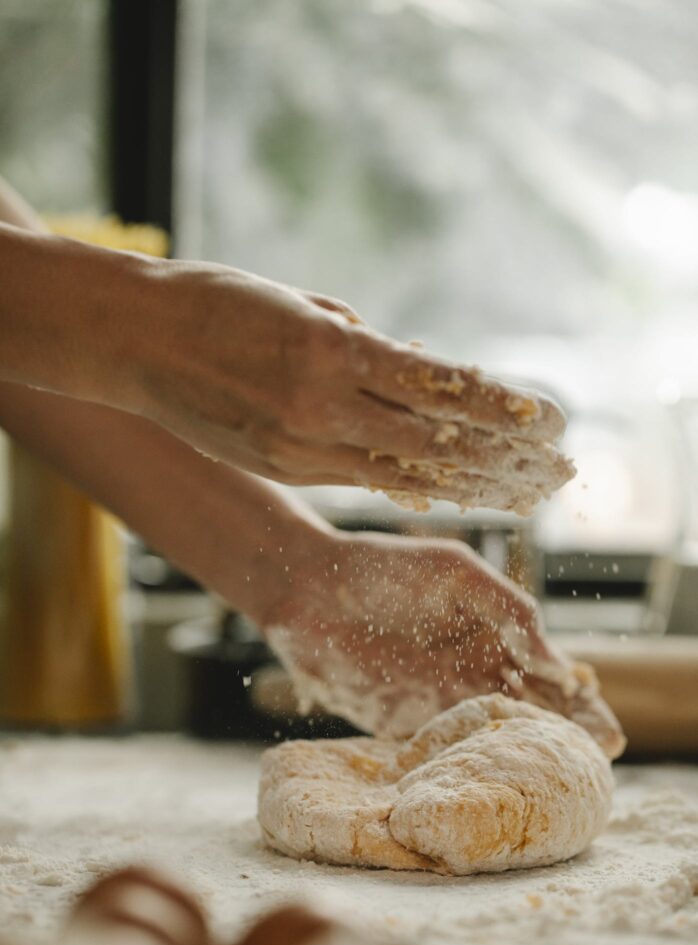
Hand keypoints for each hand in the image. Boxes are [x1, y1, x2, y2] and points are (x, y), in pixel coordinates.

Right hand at [134, 262, 572, 511]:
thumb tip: (409, 363)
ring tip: (518, 495)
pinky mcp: (284, 467)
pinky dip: (411, 483)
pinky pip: (361, 479)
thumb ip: (358, 340)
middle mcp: (321, 408)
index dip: (497, 405)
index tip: (545, 416)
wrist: (129, 343)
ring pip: (403, 472)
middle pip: (432, 440)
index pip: (437, 384)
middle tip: (554, 470)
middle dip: (501, 456)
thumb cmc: (210, 303)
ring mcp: (300, 447)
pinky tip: (449, 490)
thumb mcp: (296, 303)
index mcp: (329, 351)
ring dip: (467, 483)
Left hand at [262, 530, 625, 757]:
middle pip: (533, 715)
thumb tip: (558, 665)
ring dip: (528, 761)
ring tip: (563, 786)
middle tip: (599, 767)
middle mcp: (473, 673)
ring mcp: (440, 702)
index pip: (551, 675)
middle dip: (567, 739)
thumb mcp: (457, 574)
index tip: (609, 734)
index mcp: (494, 635)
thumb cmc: (386, 568)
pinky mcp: (403, 726)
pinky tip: (498, 789)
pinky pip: (447, 754)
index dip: (582, 703)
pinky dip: (474, 772)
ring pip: (496, 739)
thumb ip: (510, 611)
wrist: (310, 587)